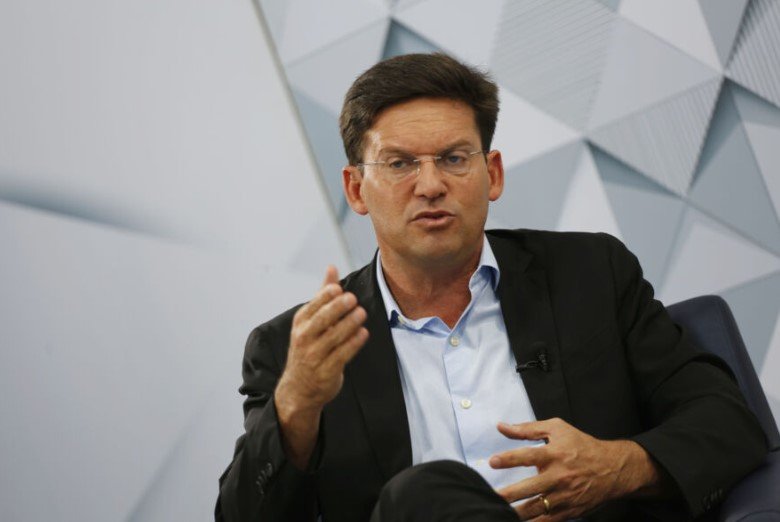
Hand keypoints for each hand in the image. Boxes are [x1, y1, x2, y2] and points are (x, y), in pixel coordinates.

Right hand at [275, 266, 368, 467]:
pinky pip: (342, 354)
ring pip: (334, 337)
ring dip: (349, 324)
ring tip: (362, 313)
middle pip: (322, 320)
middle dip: (337, 308)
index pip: (313, 305)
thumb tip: (332, 267)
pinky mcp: (327, 371)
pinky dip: (353, 343)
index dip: (326, 296)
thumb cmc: (308, 347)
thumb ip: (322, 294)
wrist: (299, 388)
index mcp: (301, 322)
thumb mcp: (310, 320)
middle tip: (353, 299)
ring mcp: (315, 356)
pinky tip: (363, 333)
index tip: (339, 289)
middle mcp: (305, 338)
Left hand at [490, 418, 661, 520]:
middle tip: (491, 496)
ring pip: (535, 509)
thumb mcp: (557, 429)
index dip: (509, 459)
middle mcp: (558, 477)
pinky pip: (547, 521)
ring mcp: (564, 496)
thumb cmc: (582, 446)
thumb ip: (527, 429)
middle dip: (508, 494)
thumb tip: (502, 427)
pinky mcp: (568, 511)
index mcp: (554, 454)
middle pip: (529, 488)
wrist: (613, 469)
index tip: (492, 462)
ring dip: (516, 512)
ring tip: (497, 512)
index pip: (527, 456)